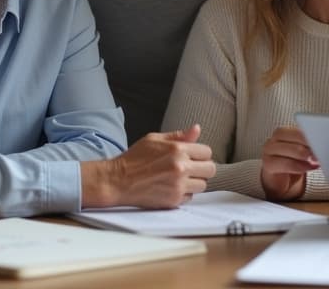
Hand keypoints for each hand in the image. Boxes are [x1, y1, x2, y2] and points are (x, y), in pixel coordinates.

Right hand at [81, 124, 215, 208]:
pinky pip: (191, 197)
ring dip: (194, 182)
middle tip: (190, 168)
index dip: (200, 154)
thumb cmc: (134, 158)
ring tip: (179, 178)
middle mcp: (181, 168)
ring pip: (203, 185)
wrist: (118, 181)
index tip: (193, 157)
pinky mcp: (174, 200)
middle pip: (210, 170)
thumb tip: (197, 129)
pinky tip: (171, 188)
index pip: (207, 152)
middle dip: (202, 168)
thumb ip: (179, 135)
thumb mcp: (155, 139)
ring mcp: (178, 186)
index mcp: (177, 149)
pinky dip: (184, 194)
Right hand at [260, 126, 317, 200]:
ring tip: (315, 159)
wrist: (282, 183)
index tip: (322, 137)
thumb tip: (324, 145)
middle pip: (288, 135)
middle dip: (306, 141)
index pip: (296, 128)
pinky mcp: (268, 164)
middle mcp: (274, 139)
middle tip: (320, 149)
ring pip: (286, 148)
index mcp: (284, 132)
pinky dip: (298, 166)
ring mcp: (269, 151)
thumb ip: (310, 146)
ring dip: (303, 154)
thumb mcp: (304, 153)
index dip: (309, 132)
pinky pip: (283, 163)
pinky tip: (308, 167)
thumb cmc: (295, 165)